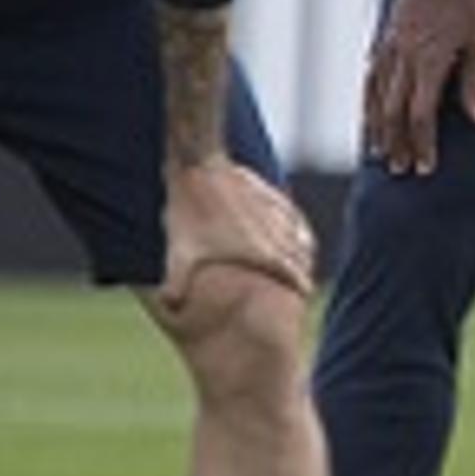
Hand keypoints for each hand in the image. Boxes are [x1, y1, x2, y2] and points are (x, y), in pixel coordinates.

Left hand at [156, 157, 316, 309]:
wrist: (200, 169)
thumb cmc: (191, 215)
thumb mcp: (180, 253)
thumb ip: (177, 282)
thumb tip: (168, 305)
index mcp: (262, 253)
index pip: (293, 275)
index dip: (301, 287)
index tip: (305, 296)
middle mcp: (276, 235)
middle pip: (301, 258)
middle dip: (304, 271)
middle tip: (304, 282)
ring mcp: (276, 213)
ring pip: (301, 236)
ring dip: (304, 250)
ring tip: (306, 259)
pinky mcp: (272, 196)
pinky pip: (295, 215)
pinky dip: (299, 227)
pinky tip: (295, 228)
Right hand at [362, 0, 474, 175]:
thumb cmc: (465, 0)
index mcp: (428, 59)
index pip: (420, 114)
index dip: (423, 143)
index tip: (427, 167)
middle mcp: (402, 58)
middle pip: (393, 114)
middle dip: (397, 145)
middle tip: (402, 171)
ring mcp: (386, 49)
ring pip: (375, 99)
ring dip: (377, 131)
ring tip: (381, 156)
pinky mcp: (380, 41)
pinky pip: (369, 81)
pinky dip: (367, 105)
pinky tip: (369, 120)